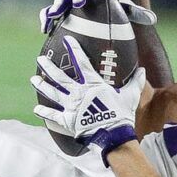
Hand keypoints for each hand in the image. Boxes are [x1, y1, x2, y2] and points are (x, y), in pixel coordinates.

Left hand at [34, 38, 145, 157]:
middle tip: (40, 59)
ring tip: (34, 79)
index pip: (81, 62)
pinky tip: (36, 109)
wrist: (114, 136)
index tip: (66, 40)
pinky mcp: (68, 121)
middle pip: (60, 77)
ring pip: (53, 93)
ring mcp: (71, 107)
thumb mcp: (130, 96)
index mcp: (92, 84)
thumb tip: (142, 70)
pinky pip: (53, 116)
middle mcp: (78, 93)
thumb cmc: (121, 114)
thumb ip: (134, 82)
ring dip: (42, 86)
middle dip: (49, 67)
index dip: (73, 50)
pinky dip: (44, 113)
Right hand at [39, 0, 157, 35]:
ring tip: (55, 14)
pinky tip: (45, 28)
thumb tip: (152, 18)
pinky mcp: (59, 10)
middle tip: (79, 1)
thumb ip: (135, 12)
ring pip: (61, 0)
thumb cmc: (111, 7)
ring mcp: (68, 0)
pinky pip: (49, 12)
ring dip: (57, 6)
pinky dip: (46, 18)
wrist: (95, 4)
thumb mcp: (123, 8)